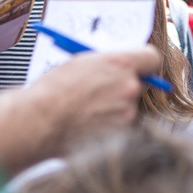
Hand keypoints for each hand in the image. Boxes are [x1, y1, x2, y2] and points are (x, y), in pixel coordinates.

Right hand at [30, 46, 160, 151]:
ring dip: (115, 108)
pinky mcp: (122, 135)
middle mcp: (129, 87)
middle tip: (102, 91)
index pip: (152, 58)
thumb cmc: (53, 89)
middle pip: (140, 84)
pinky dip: (109, 126)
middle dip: (124, 87)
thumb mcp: (80, 63)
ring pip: (129, 107)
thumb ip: (106, 64)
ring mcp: (127, 113)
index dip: (144, 63)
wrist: (41, 121)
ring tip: (88, 111)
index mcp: (120, 63)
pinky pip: (122, 126)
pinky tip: (88, 125)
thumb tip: (118, 67)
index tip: (137, 67)